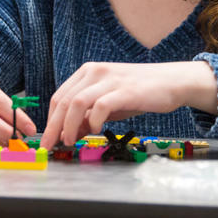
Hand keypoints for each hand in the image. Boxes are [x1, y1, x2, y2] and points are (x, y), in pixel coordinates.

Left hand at [39, 61, 217, 148]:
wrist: (171, 82)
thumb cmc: (138, 94)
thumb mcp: (108, 104)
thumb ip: (88, 116)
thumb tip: (69, 134)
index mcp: (87, 72)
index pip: (59, 96)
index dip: (50, 119)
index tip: (47, 139)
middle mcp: (95, 72)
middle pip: (64, 100)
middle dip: (54, 126)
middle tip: (50, 145)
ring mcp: (109, 79)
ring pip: (76, 103)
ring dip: (69, 125)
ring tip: (70, 140)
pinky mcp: (124, 90)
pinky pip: (100, 106)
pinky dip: (93, 121)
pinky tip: (96, 130)